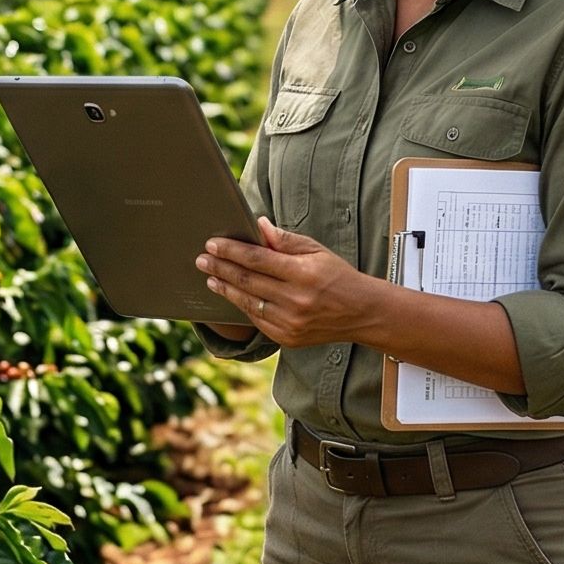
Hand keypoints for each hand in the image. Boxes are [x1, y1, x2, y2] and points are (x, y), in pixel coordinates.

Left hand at [198, 218, 380, 348]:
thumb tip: (257, 226)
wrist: (361, 313)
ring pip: (247, 303)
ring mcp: (290, 323)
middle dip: (220, 268)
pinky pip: (257, 320)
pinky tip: (232, 294)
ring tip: (211, 277)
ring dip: (225, 288)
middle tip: (202, 259)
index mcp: (303, 274)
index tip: (212, 244)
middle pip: (247, 281)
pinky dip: (242, 306)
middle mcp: (295, 300)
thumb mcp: (316, 251)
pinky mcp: (287, 338)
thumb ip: (285, 240)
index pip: (258, 259)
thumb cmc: (337, 276)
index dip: (231, 251)